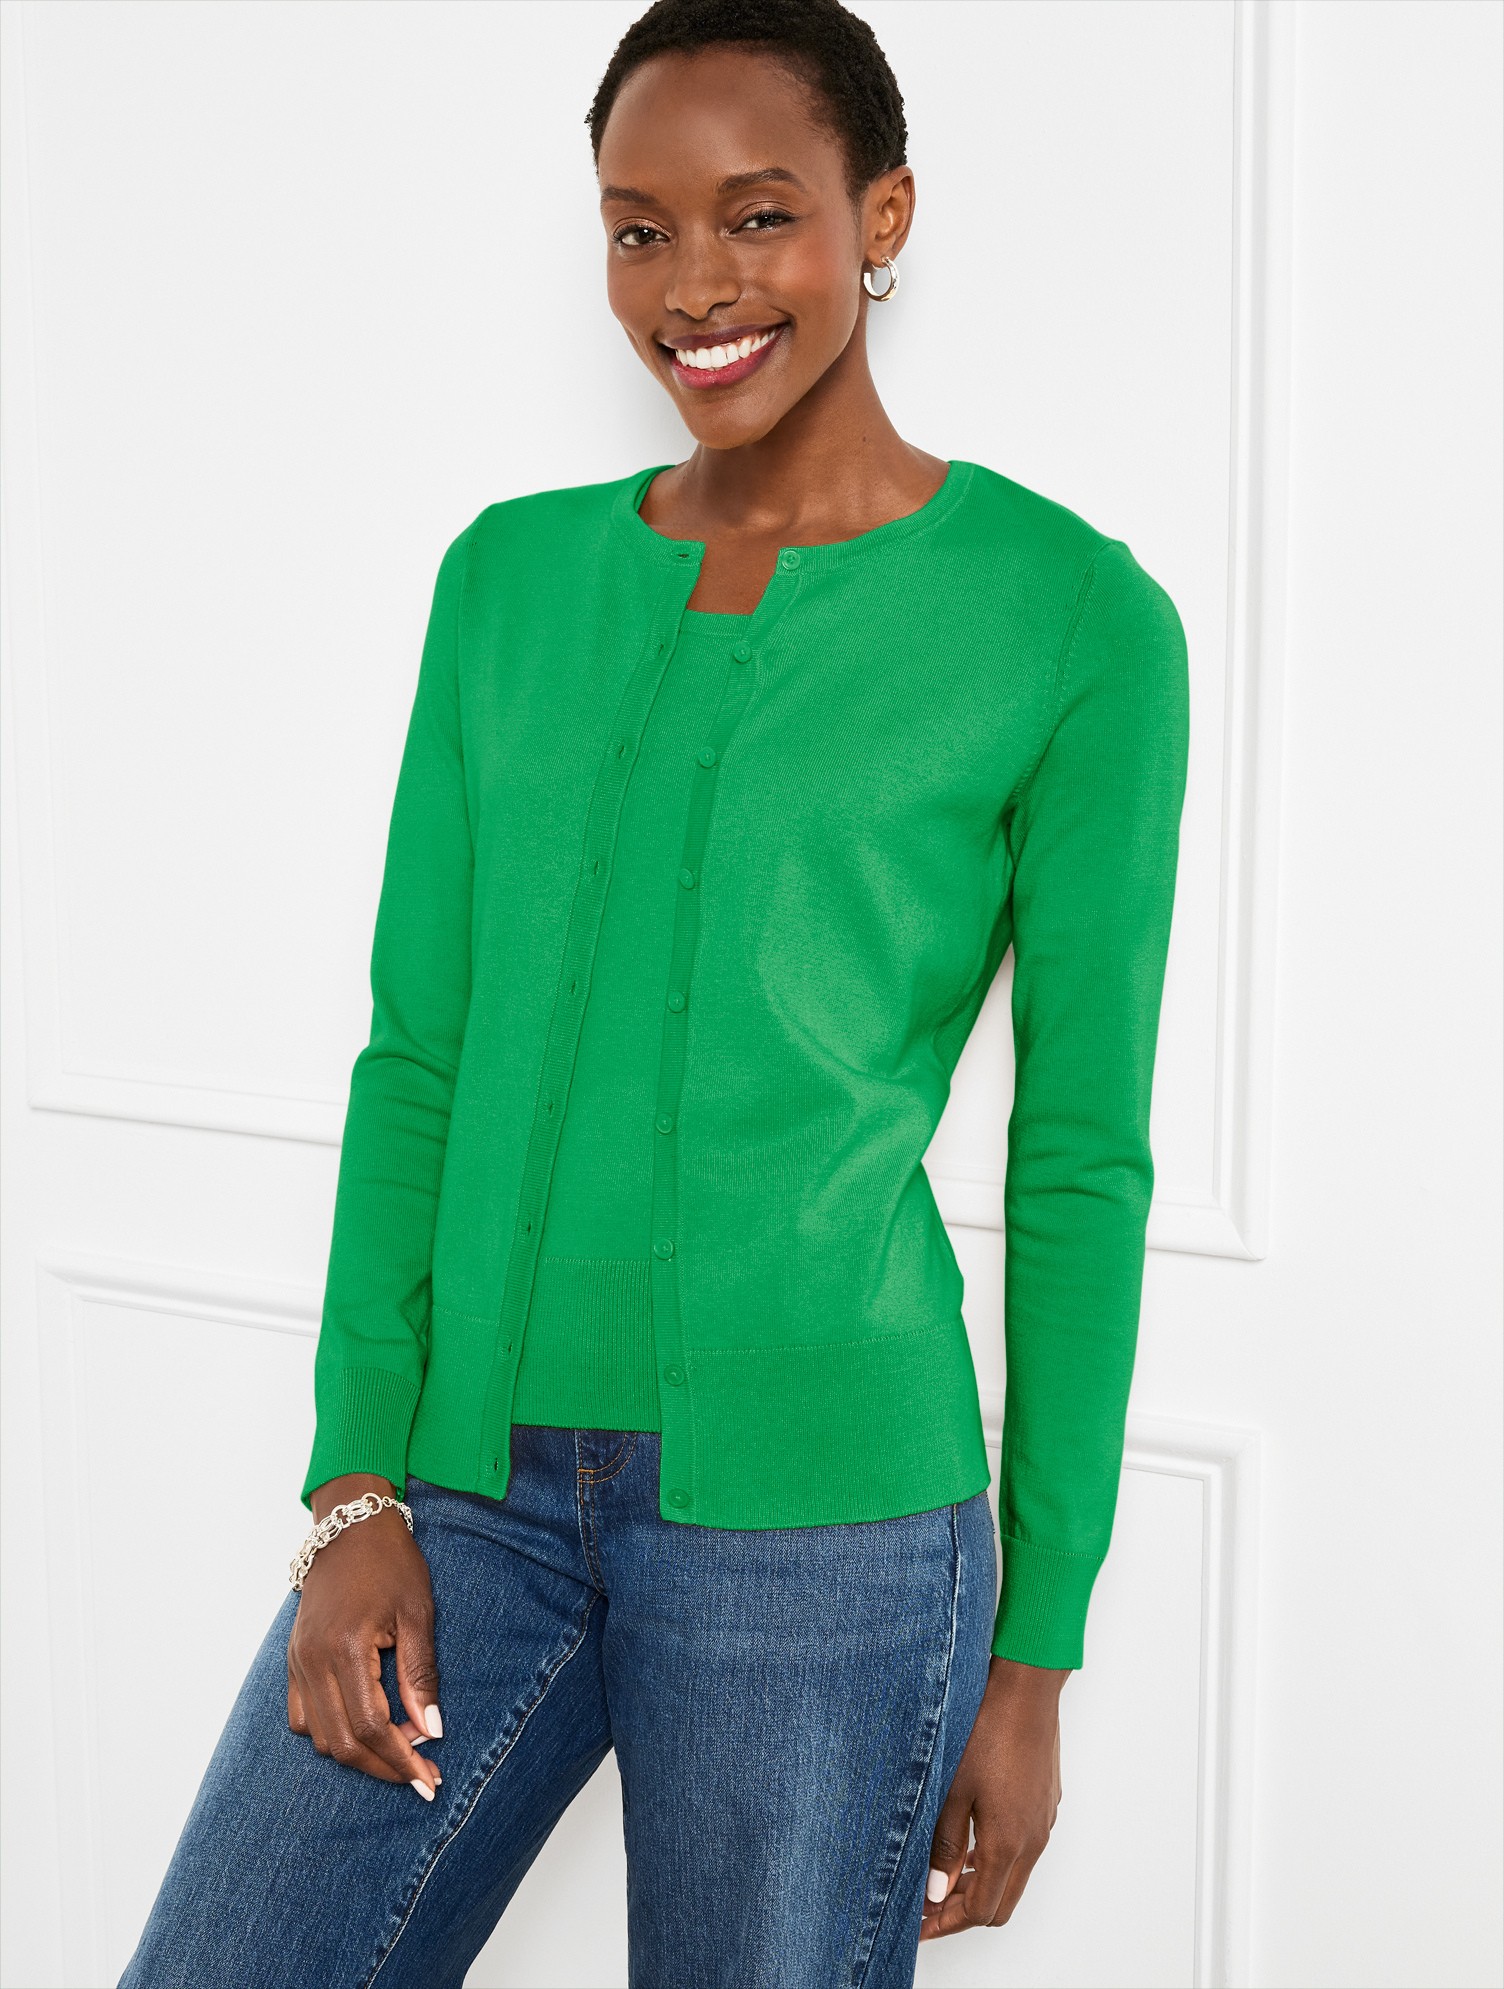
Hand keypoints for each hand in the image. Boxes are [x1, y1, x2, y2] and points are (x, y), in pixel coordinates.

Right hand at [286, 1472, 442, 1800]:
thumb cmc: (390, 1562)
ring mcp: (298, 1661)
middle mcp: (313, 1661)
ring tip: (398, 1750)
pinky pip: (301, 1717)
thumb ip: (421, 1676)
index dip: (402, 1760)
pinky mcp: (293, 1659)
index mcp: (346, 1648)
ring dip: (357, 1753)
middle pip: (342, 1742)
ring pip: (319, 1737)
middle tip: (420, 1776)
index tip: (429, 1781)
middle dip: (383, 1767)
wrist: (350, 1526)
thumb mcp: (418, 1613)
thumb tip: (432, 1732)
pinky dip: (329, 1733)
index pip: (372, 1727)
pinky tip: (360, 1728)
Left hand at [918, 1655, 1067, 1939]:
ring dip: (981, 1886)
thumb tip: (937, 1892)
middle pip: (1002, 1903)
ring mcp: (1043, 1822)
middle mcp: (1033, 1840)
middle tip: (929, 1907)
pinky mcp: (1046, 1803)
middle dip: (964, 1912)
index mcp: (1009, 1844)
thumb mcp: (951, 1790)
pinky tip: (972, 1842)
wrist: (1025, 1688)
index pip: (981, 1910)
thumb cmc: (986, 1730)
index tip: (920, 1925)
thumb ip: (944, 1847)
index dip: (947, 1923)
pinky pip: (1024, 1849)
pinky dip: (997, 1860)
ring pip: (1014, 1877)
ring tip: (944, 1877)